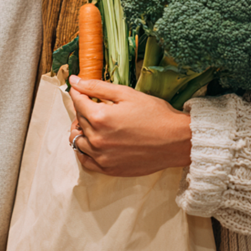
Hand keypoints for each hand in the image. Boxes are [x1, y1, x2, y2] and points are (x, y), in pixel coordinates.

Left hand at [68, 75, 190, 175]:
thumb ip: (97, 87)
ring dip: (81, 129)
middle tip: (95, 103)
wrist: (175, 141)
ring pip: (77, 141)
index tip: (80, 88)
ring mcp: (101, 157)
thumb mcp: (126, 93)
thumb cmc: (154, 114)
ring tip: (95, 122)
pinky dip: (85, 150)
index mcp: (100, 117)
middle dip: (83, 108)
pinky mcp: (108, 169)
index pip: (78, 101)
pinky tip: (95, 141)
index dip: (78, 91)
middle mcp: (96, 139)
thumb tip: (75, 81)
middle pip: (78, 120)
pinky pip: (85, 161)